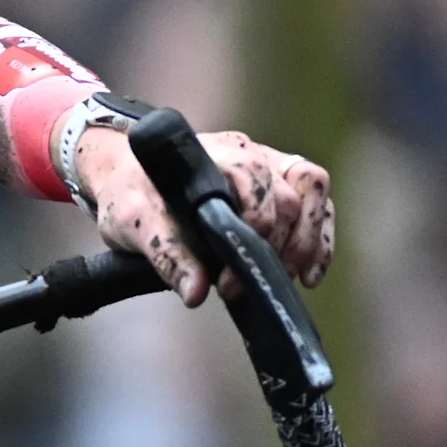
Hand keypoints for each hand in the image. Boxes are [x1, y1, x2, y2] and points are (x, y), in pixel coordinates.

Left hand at [75, 124, 335, 305]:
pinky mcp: (283, 186)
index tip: (229, 276)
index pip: (255, 185)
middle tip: (242, 287)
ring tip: (285, 281)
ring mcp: (271, 167)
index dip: (253, 230)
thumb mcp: (133, 222)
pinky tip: (309, 277)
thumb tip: (196, 292)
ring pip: (312, 195)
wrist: (128, 181)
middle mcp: (250, 154)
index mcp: (216, 154)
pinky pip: (318, 206)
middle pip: (289, 197)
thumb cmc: (132, 196)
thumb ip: (165, 253)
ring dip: (305, 243)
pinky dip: (319, 242)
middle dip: (275, 248)